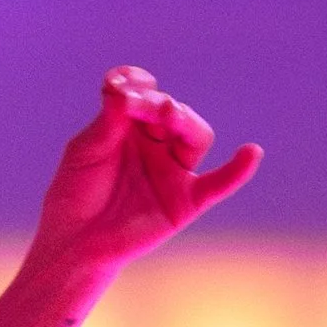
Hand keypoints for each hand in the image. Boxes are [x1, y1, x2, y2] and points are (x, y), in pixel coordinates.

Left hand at [31, 68, 261, 280]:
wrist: (74, 243)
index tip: (119, 85)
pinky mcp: (186, 200)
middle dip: (158, 105)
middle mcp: (157, 144)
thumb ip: (110, 120)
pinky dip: (238, 170)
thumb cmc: (75, 194)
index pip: (146, 93)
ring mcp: (173, 170)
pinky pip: (220, 183)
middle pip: (174, 112)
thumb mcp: (87, 149)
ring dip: (185, 121)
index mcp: (131, 126)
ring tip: (169, 115)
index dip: (137, 84)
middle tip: (141, 106)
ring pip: (196, 136)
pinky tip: (251, 153)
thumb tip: (124, 87)